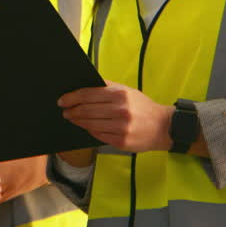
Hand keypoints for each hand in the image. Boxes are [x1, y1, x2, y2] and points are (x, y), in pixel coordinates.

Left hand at [58, 81, 173, 152]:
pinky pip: (99, 135)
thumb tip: (86, 85)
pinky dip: (90, 130)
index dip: (72, 97)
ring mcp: (120, 127)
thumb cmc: (143, 107)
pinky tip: (87, 127)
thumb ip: (107, 87)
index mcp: (120, 94)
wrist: (163, 127)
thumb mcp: (128, 91)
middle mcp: (120, 110)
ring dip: (78, 121)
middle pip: (87, 110)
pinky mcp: (121, 141)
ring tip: (73, 118)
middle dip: (72, 110)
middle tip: (65, 111)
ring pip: (90, 124)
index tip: (63, 100)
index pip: (88, 94)